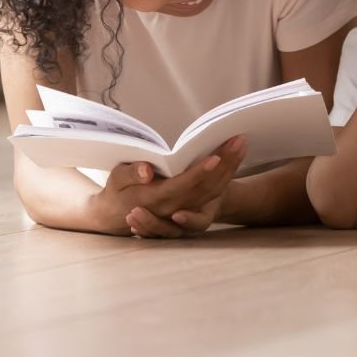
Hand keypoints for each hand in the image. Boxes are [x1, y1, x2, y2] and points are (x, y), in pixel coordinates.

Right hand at [91, 136, 245, 235]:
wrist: (117, 215)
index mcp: (155, 199)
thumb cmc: (117, 191)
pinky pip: (213, 193)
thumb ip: (130, 174)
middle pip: (206, 187)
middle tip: (239, 140)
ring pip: (214, 190)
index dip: (199, 173)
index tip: (214, 158)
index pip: (182, 185)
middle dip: (225, 163)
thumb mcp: (115, 180)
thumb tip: (146, 171)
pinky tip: (235, 157)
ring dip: (230, 167)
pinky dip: (227, 175)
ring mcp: (185, 211)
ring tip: (241, 143)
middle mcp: (174, 208)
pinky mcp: (192, 209)